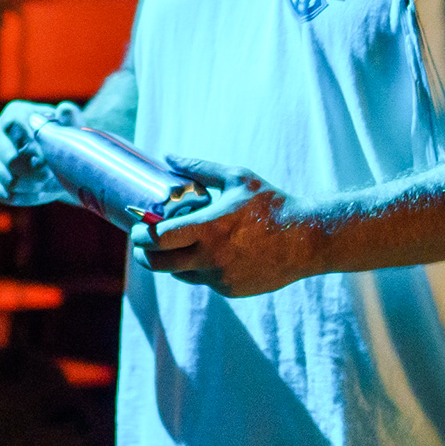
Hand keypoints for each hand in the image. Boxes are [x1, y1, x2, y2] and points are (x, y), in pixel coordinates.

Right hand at [0, 100, 77, 207]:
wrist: (56, 162)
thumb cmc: (64, 139)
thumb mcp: (71, 127)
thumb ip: (71, 117)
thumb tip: (65, 109)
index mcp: (16, 113)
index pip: (14, 122)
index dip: (28, 140)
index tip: (45, 159)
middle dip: (17, 164)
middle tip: (42, 177)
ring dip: (16, 181)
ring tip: (40, 187)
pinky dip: (4, 192)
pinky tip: (18, 196)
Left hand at [138, 156, 327, 297]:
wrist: (307, 239)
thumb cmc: (271, 204)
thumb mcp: (237, 178)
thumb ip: (199, 169)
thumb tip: (169, 156)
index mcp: (208, 228)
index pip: (158, 239)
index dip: (141, 236)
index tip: (137, 228)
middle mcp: (210, 257)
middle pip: (159, 264)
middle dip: (145, 255)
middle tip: (143, 244)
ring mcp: (220, 277)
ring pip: (180, 274)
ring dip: (174, 261)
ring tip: (180, 243)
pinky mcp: (230, 290)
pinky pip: (204, 280)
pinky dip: (201, 268)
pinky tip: (215, 252)